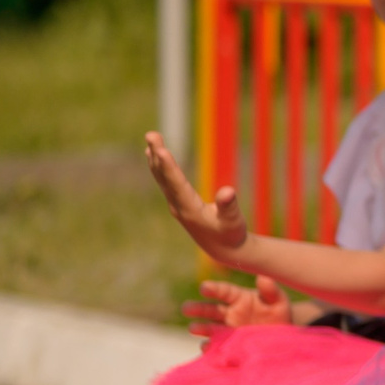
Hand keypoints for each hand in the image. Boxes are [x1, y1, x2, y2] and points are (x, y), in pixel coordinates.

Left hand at [145, 132, 252, 264]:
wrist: (223, 250)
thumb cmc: (231, 234)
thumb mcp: (233, 222)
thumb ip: (229, 207)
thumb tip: (228, 191)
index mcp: (190, 210)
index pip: (176, 184)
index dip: (168, 166)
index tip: (159, 149)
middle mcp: (178, 206)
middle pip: (164, 177)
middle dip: (157, 155)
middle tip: (151, 135)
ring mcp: (176, 204)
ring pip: (162, 177)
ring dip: (155, 158)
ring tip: (151, 139)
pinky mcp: (178, 203)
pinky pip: (165, 180)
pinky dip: (159, 166)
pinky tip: (155, 155)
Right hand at [180, 275, 290, 337]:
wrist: (282, 339)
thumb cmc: (278, 315)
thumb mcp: (279, 302)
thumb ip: (271, 291)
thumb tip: (263, 277)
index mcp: (238, 298)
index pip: (223, 291)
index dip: (214, 289)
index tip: (204, 287)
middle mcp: (228, 314)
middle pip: (210, 309)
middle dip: (197, 308)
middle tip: (186, 308)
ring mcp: (226, 331)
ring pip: (209, 328)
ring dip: (201, 328)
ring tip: (193, 328)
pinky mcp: (226, 347)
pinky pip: (215, 347)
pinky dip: (210, 348)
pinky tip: (207, 347)